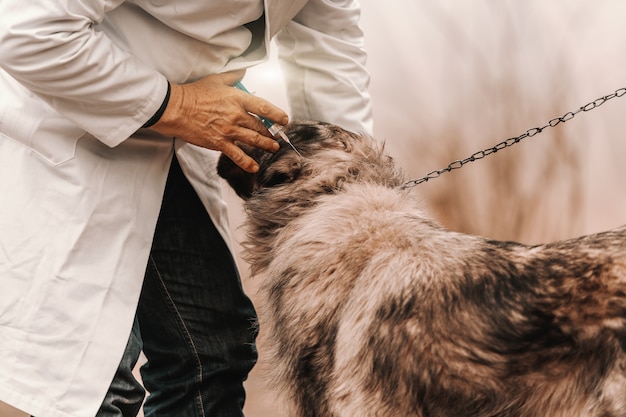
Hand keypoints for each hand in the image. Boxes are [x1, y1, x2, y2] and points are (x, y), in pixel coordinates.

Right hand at [150, 70, 288, 172]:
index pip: (264, 107)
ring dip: (266, 146)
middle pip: (261, 126)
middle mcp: (236, 115)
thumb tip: (243, 70)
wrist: (175, 108)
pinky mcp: (219, 143)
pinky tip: (254, 167)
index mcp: (237, 98)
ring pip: (254, 140)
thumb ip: (232, 76)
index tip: (284, 119)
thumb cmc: (194, 93)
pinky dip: (247, 163)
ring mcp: (228, 131)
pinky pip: (237, 155)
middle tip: (277, 137)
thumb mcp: (216, 80)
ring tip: (273, 148)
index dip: (277, 115)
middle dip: (272, 133)